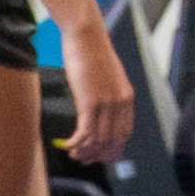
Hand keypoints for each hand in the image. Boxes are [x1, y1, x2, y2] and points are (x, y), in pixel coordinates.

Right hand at [59, 17, 133, 165]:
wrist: (86, 36)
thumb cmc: (91, 52)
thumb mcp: (105, 76)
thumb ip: (107, 94)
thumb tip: (98, 110)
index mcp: (127, 96)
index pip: (125, 132)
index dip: (113, 148)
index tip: (102, 155)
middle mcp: (120, 102)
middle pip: (112, 139)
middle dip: (98, 154)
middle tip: (85, 160)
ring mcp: (106, 102)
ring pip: (98, 138)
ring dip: (85, 150)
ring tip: (74, 154)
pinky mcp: (90, 101)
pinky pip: (85, 131)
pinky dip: (76, 142)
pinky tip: (68, 145)